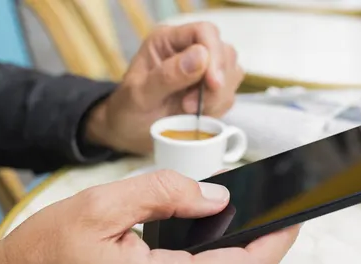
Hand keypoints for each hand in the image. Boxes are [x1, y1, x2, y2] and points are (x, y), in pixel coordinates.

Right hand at [0, 170, 298, 263]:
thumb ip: (164, 194)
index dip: (277, 242)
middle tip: (240, 200)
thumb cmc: (40, 258)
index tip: (295, 216)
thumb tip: (214, 197)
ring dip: (203, 248)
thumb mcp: (99, 207)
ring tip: (195, 213)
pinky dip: (182, 263)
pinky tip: (165, 241)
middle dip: (237, 236)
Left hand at [86, 22, 243, 153]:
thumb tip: (201, 56)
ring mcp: (203, 70)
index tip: (213, 83)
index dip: (214, 55)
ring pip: (232, 74)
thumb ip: (168, 75)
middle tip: (188, 107)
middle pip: (223, 53)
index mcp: (167, 40)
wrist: (129, 133)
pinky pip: (229, 95)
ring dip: (217, 98)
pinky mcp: (211, 90)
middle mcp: (188, 50)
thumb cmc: (128, 110)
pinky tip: (196, 116)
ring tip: (188, 112)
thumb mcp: (140, 95)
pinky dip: (218, 108)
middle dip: (215, 84)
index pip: (204, 32)